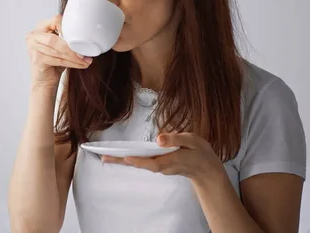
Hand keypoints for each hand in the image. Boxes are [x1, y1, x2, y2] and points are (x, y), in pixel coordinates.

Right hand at [26, 15, 92, 87]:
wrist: (44, 81)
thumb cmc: (53, 63)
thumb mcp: (61, 46)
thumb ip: (68, 39)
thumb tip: (88, 39)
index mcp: (40, 28)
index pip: (55, 20)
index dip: (68, 28)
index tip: (80, 37)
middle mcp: (33, 36)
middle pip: (54, 39)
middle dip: (71, 47)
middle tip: (84, 53)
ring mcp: (33, 48)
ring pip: (57, 50)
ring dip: (74, 56)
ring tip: (85, 60)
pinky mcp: (37, 60)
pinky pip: (57, 60)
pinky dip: (71, 63)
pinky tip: (79, 65)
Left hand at [102, 133, 225, 184]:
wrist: (207, 170)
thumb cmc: (200, 153)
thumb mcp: (192, 141)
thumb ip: (175, 139)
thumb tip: (158, 139)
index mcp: (170, 160)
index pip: (150, 162)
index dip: (138, 160)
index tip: (125, 157)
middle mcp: (161, 166)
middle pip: (139, 164)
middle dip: (122, 161)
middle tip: (103, 157)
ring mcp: (160, 167)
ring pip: (139, 164)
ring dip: (123, 160)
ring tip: (107, 156)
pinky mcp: (159, 165)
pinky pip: (142, 163)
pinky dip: (131, 159)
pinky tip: (122, 156)